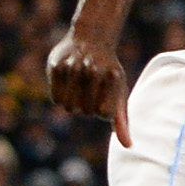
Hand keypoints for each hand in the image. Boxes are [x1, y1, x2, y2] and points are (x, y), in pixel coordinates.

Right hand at [47, 31, 130, 146]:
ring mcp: (73, 67)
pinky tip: (67, 85)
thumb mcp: (118, 92)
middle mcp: (93, 70)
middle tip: (90, 90)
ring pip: (68, 107)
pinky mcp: (56, 65)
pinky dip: (60, 97)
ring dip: (73, 104)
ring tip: (79, 90)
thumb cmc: (108, 72)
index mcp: (112, 77)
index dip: (101, 110)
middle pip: (84, 111)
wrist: (90, 39)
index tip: (104, 96)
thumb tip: (128, 146)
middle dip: (86, 106)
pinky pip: (56, 98)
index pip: (102, 113)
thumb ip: (121, 120)